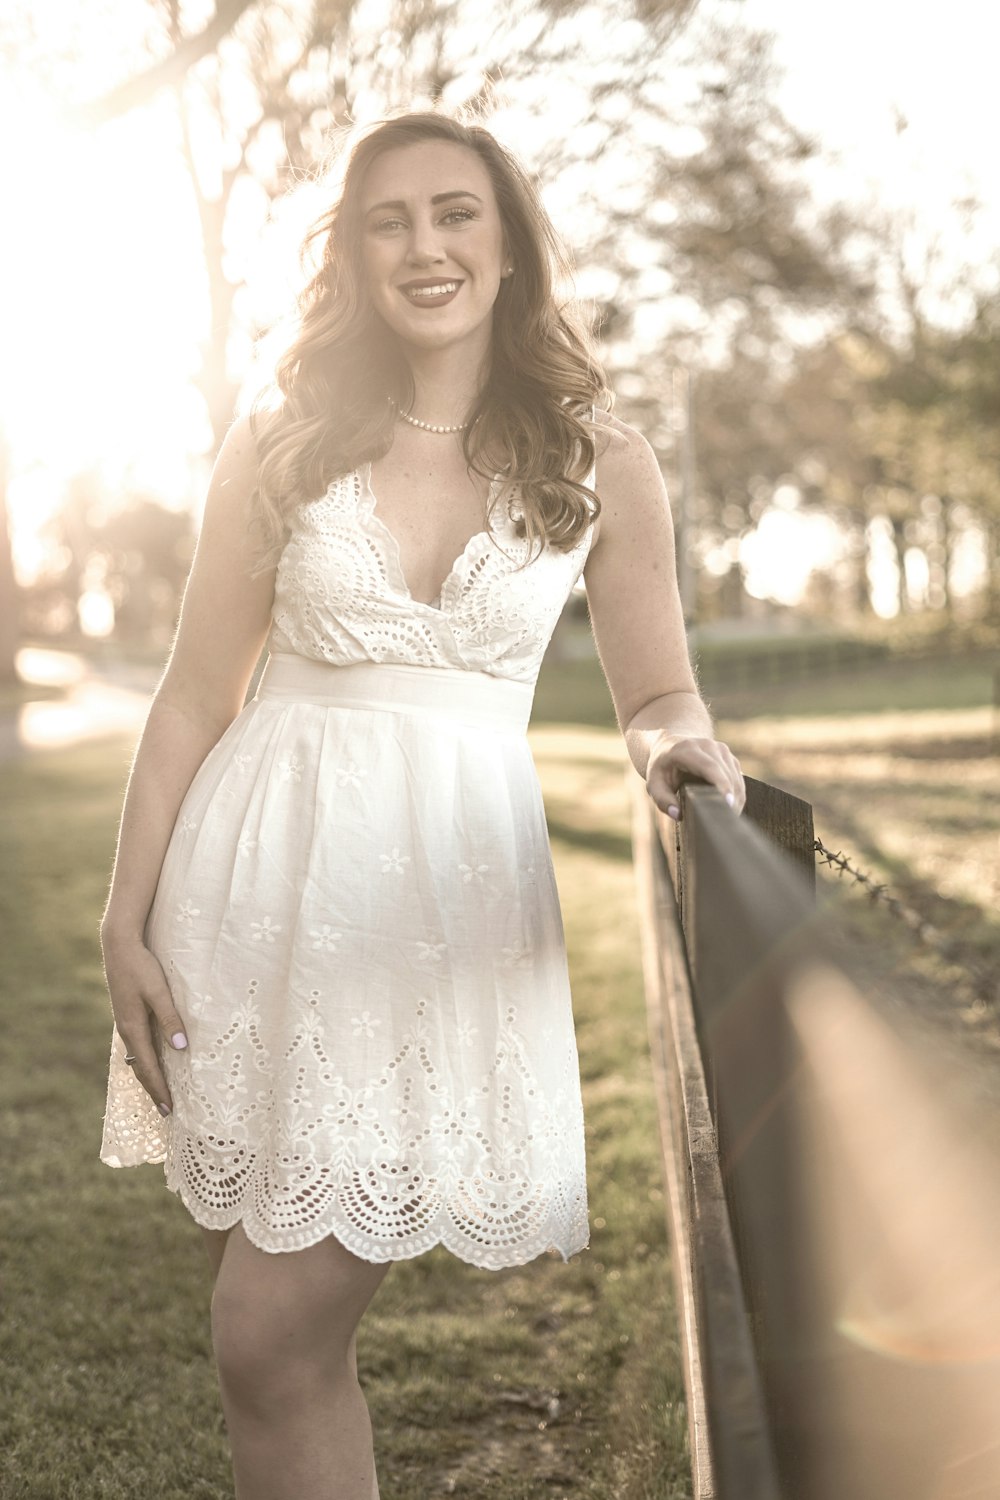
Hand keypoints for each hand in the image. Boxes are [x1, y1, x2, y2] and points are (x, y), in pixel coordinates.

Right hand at [101, 928, 187, 1116]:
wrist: (119, 946)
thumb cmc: (142, 966)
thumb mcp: (159, 991)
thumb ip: (170, 1018)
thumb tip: (180, 1046)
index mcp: (133, 1028)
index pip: (148, 1067)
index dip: (159, 1088)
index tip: (169, 1108)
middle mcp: (127, 1030)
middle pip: (140, 1068)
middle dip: (154, 1089)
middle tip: (166, 1110)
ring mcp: (126, 1023)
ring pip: (137, 1058)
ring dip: (149, 1076)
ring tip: (159, 1092)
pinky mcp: (128, 1015)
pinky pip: (136, 1046)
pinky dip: (145, 1060)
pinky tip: (152, 1061)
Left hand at [645, 734, 744, 820]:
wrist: (671, 745)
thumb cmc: (662, 767)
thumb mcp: (653, 782)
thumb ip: (662, 799)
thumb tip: (677, 814)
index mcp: (687, 749)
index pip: (710, 767)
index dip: (722, 785)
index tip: (728, 804)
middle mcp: (708, 746)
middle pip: (727, 774)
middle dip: (730, 798)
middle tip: (726, 823)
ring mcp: (721, 750)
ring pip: (736, 778)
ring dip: (736, 799)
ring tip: (726, 820)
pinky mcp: (729, 758)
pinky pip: (738, 779)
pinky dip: (737, 795)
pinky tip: (728, 809)